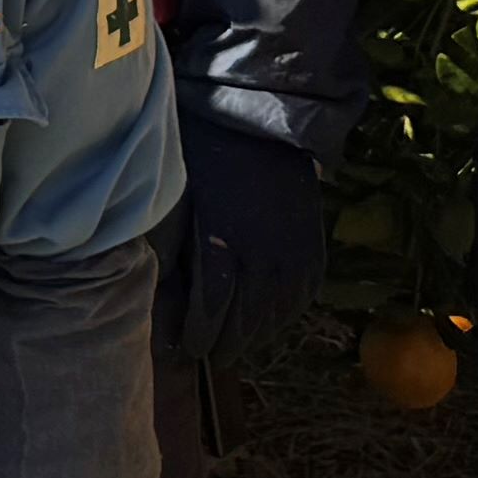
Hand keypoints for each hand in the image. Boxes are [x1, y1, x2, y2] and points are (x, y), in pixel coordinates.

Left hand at [169, 115, 330, 376]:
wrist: (262, 124)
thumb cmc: (206, 157)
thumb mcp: (177, 203)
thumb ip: (171, 254)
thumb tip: (162, 301)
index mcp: (222, 247)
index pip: (210, 315)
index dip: (198, 338)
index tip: (186, 348)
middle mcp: (263, 260)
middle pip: (243, 325)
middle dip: (223, 344)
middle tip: (208, 353)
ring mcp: (294, 258)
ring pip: (274, 318)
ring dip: (253, 336)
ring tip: (235, 343)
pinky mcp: (314, 252)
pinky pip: (300, 299)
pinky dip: (282, 316)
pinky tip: (267, 320)